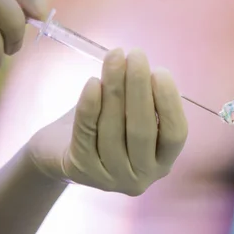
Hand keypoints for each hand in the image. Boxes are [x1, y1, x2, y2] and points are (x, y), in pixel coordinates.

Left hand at [26, 49, 187, 195]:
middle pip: (142, 130)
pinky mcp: (80, 171)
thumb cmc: (106, 126)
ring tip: (114, 58)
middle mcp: (141, 176)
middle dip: (139, 88)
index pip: (175, 134)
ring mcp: (109, 178)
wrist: (58, 152)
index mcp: (162, 161)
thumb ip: (143, 101)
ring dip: (114, 88)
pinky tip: (93, 83)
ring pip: (113, 129)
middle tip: (136, 55)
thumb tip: (142, 68)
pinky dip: (89, 106)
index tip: (160, 71)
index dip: (169, 103)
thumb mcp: (132, 117)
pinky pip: (86, 133)